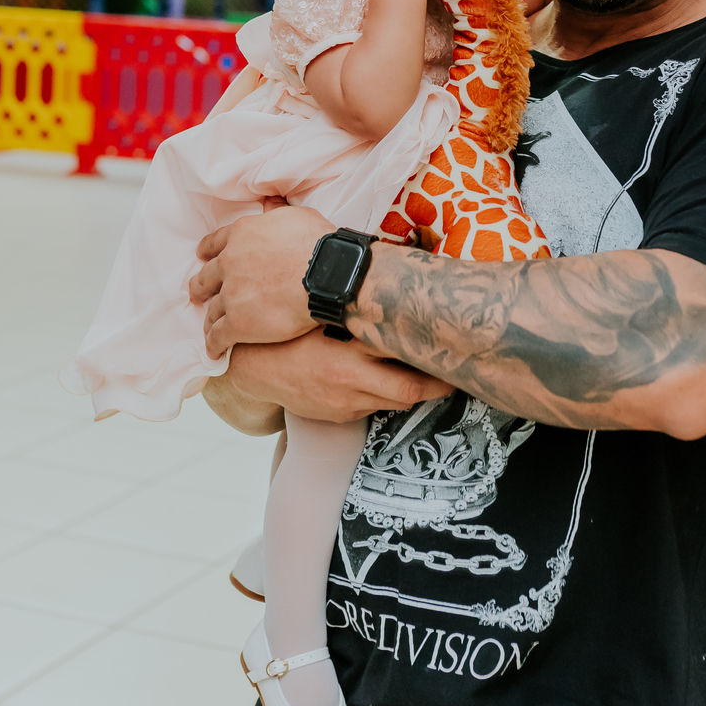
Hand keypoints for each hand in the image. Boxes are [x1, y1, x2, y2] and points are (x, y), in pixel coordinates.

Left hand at [193, 204, 326, 353]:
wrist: (327, 276)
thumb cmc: (318, 243)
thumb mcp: (295, 216)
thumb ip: (275, 212)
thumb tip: (270, 203)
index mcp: (241, 235)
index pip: (214, 244)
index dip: (207, 252)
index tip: (203, 257)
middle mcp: (229, 263)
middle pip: (205, 278)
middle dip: (200, 287)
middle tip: (198, 293)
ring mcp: (231, 294)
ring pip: (211, 310)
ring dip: (209, 319)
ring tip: (210, 327)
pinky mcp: (238, 323)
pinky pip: (218, 336)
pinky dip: (214, 344)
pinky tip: (215, 350)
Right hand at [226, 331, 454, 424]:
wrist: (251, 369)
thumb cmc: (287, 333)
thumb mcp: (321, 317)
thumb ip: (356, 312)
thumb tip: (393, 290)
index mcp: (350, 360)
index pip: (406, 370)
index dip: (435, 367)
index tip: (449, 353)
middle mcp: (351, 387)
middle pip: (409, 393)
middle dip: (436, 386)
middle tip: (453, 373)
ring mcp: (345, 405)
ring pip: (393, 402)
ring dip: (410, 389)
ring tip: (427, 371)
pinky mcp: (338, 415)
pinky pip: (371, 407)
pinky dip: (384, 394)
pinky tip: (388, 377)